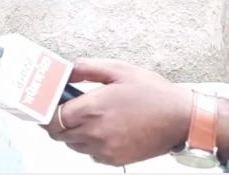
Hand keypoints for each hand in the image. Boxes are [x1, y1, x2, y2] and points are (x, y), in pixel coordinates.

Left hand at [44, 58, 192, 165]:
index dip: (46, 111)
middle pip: (58, 135)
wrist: (182, 119)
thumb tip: (67, 71)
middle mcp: (95, 133)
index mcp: (92, 109)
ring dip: (72, 133)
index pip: (52, 118)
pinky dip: (89, 143)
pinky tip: (103, 128)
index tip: (47, 104)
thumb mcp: (118, 70)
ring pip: (73, 145)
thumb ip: (86, 68)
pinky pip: (90, 154)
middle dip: (56, 122)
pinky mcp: (115, 160)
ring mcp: (105, 149)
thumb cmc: (153, 93)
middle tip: (65, 108)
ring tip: (88, 116)